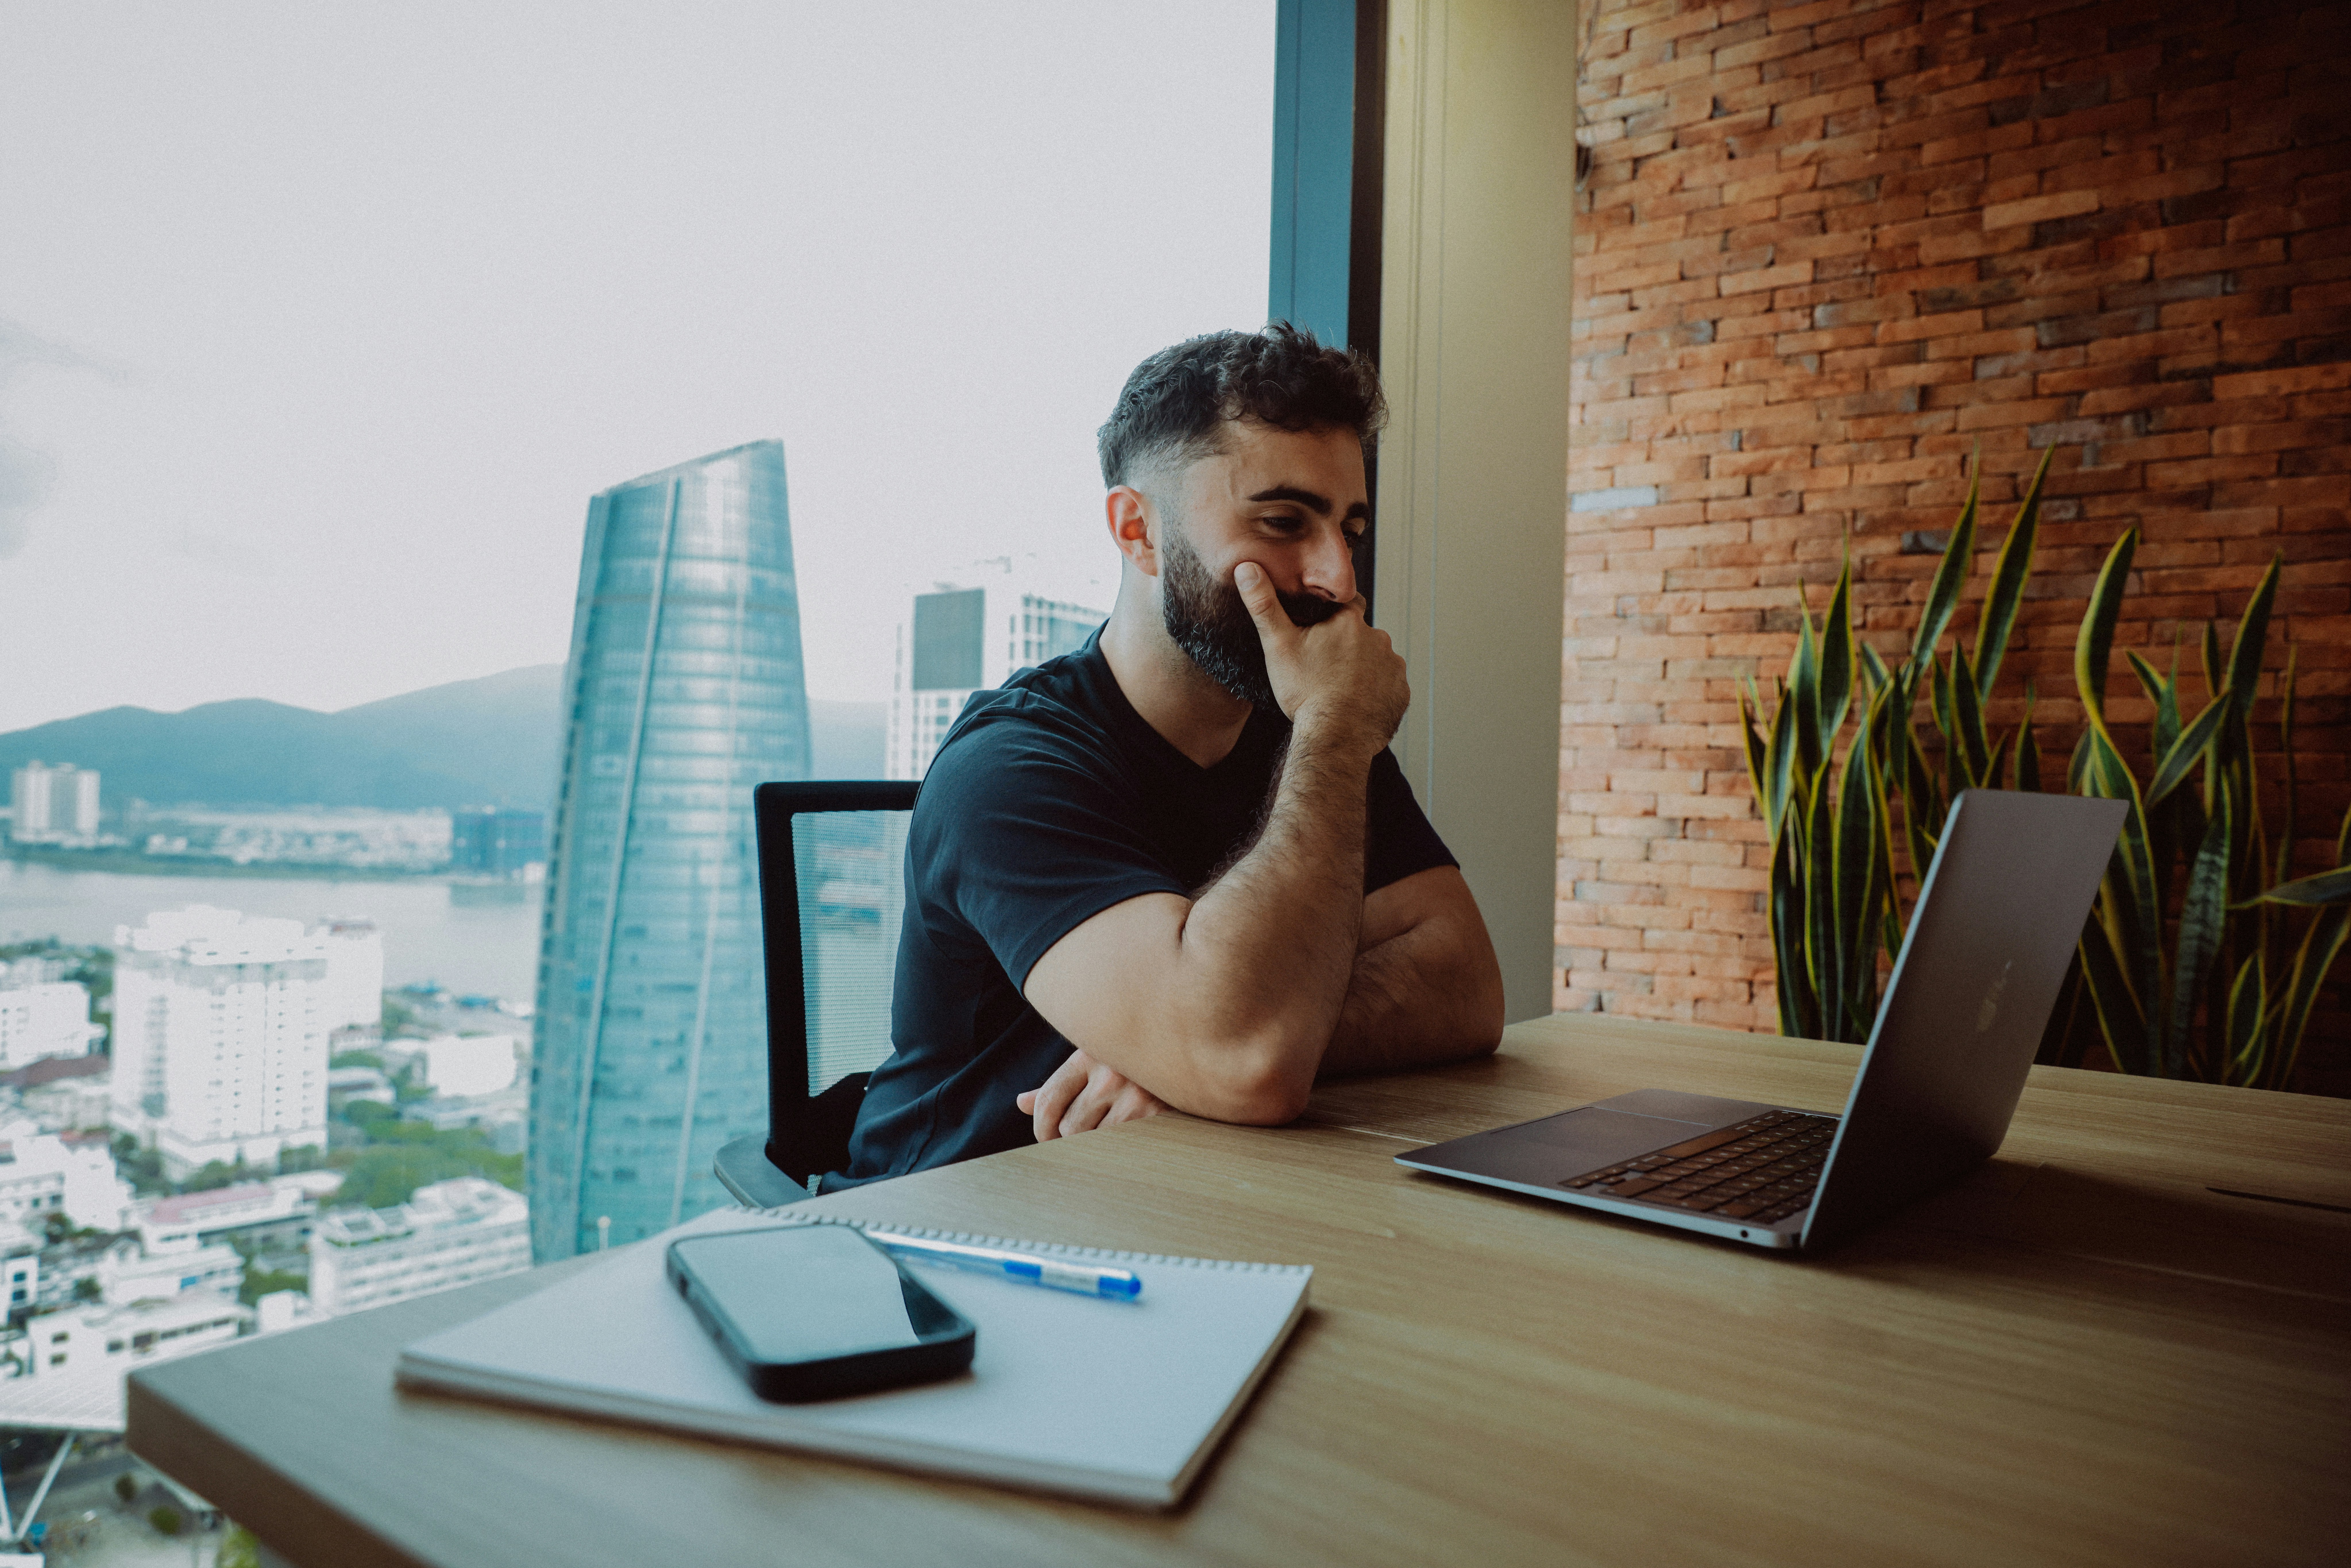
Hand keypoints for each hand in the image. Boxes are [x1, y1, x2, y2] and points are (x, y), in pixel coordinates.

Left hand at [1016, 1049, 1168, 1141]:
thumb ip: (1062, 1084)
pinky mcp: (1158, 1117)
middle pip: (1069, 1128)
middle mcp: (1110, 1073)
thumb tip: (1021, 1102)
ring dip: (1100, 1145)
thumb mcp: (1098, 1062)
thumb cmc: (1136, 1063)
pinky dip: (1122, 1150)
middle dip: (1072, 1140)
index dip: (1041, 1127)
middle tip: (1086, 1138)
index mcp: (1089, 1054)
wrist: (1194, 1054)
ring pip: (1095, 1143)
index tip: (1046, 1138)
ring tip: (1116, 1130)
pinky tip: (1133, 1139)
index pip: (1048, 1100)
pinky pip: (1122, 1149)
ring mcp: (1135, 1096)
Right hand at [1234, 562, 1408, 748]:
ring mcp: (1393, 668)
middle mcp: (1379, 639)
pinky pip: (1388, 688)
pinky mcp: (1400, 695)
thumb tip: (1246, 568)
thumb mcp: (1278, 645)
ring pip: (1377, 661)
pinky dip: (1375, 693)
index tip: (1321, 631)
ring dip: (1363, 670)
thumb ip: (1263, 605)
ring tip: (1339, 690)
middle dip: (1347, 646)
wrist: (1335, 737)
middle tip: (1324, 668)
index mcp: (1350, 622)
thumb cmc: (1305, 692)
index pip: (1347, 603)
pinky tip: (1355, 706)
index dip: (1334, 615)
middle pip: (1362, 635)